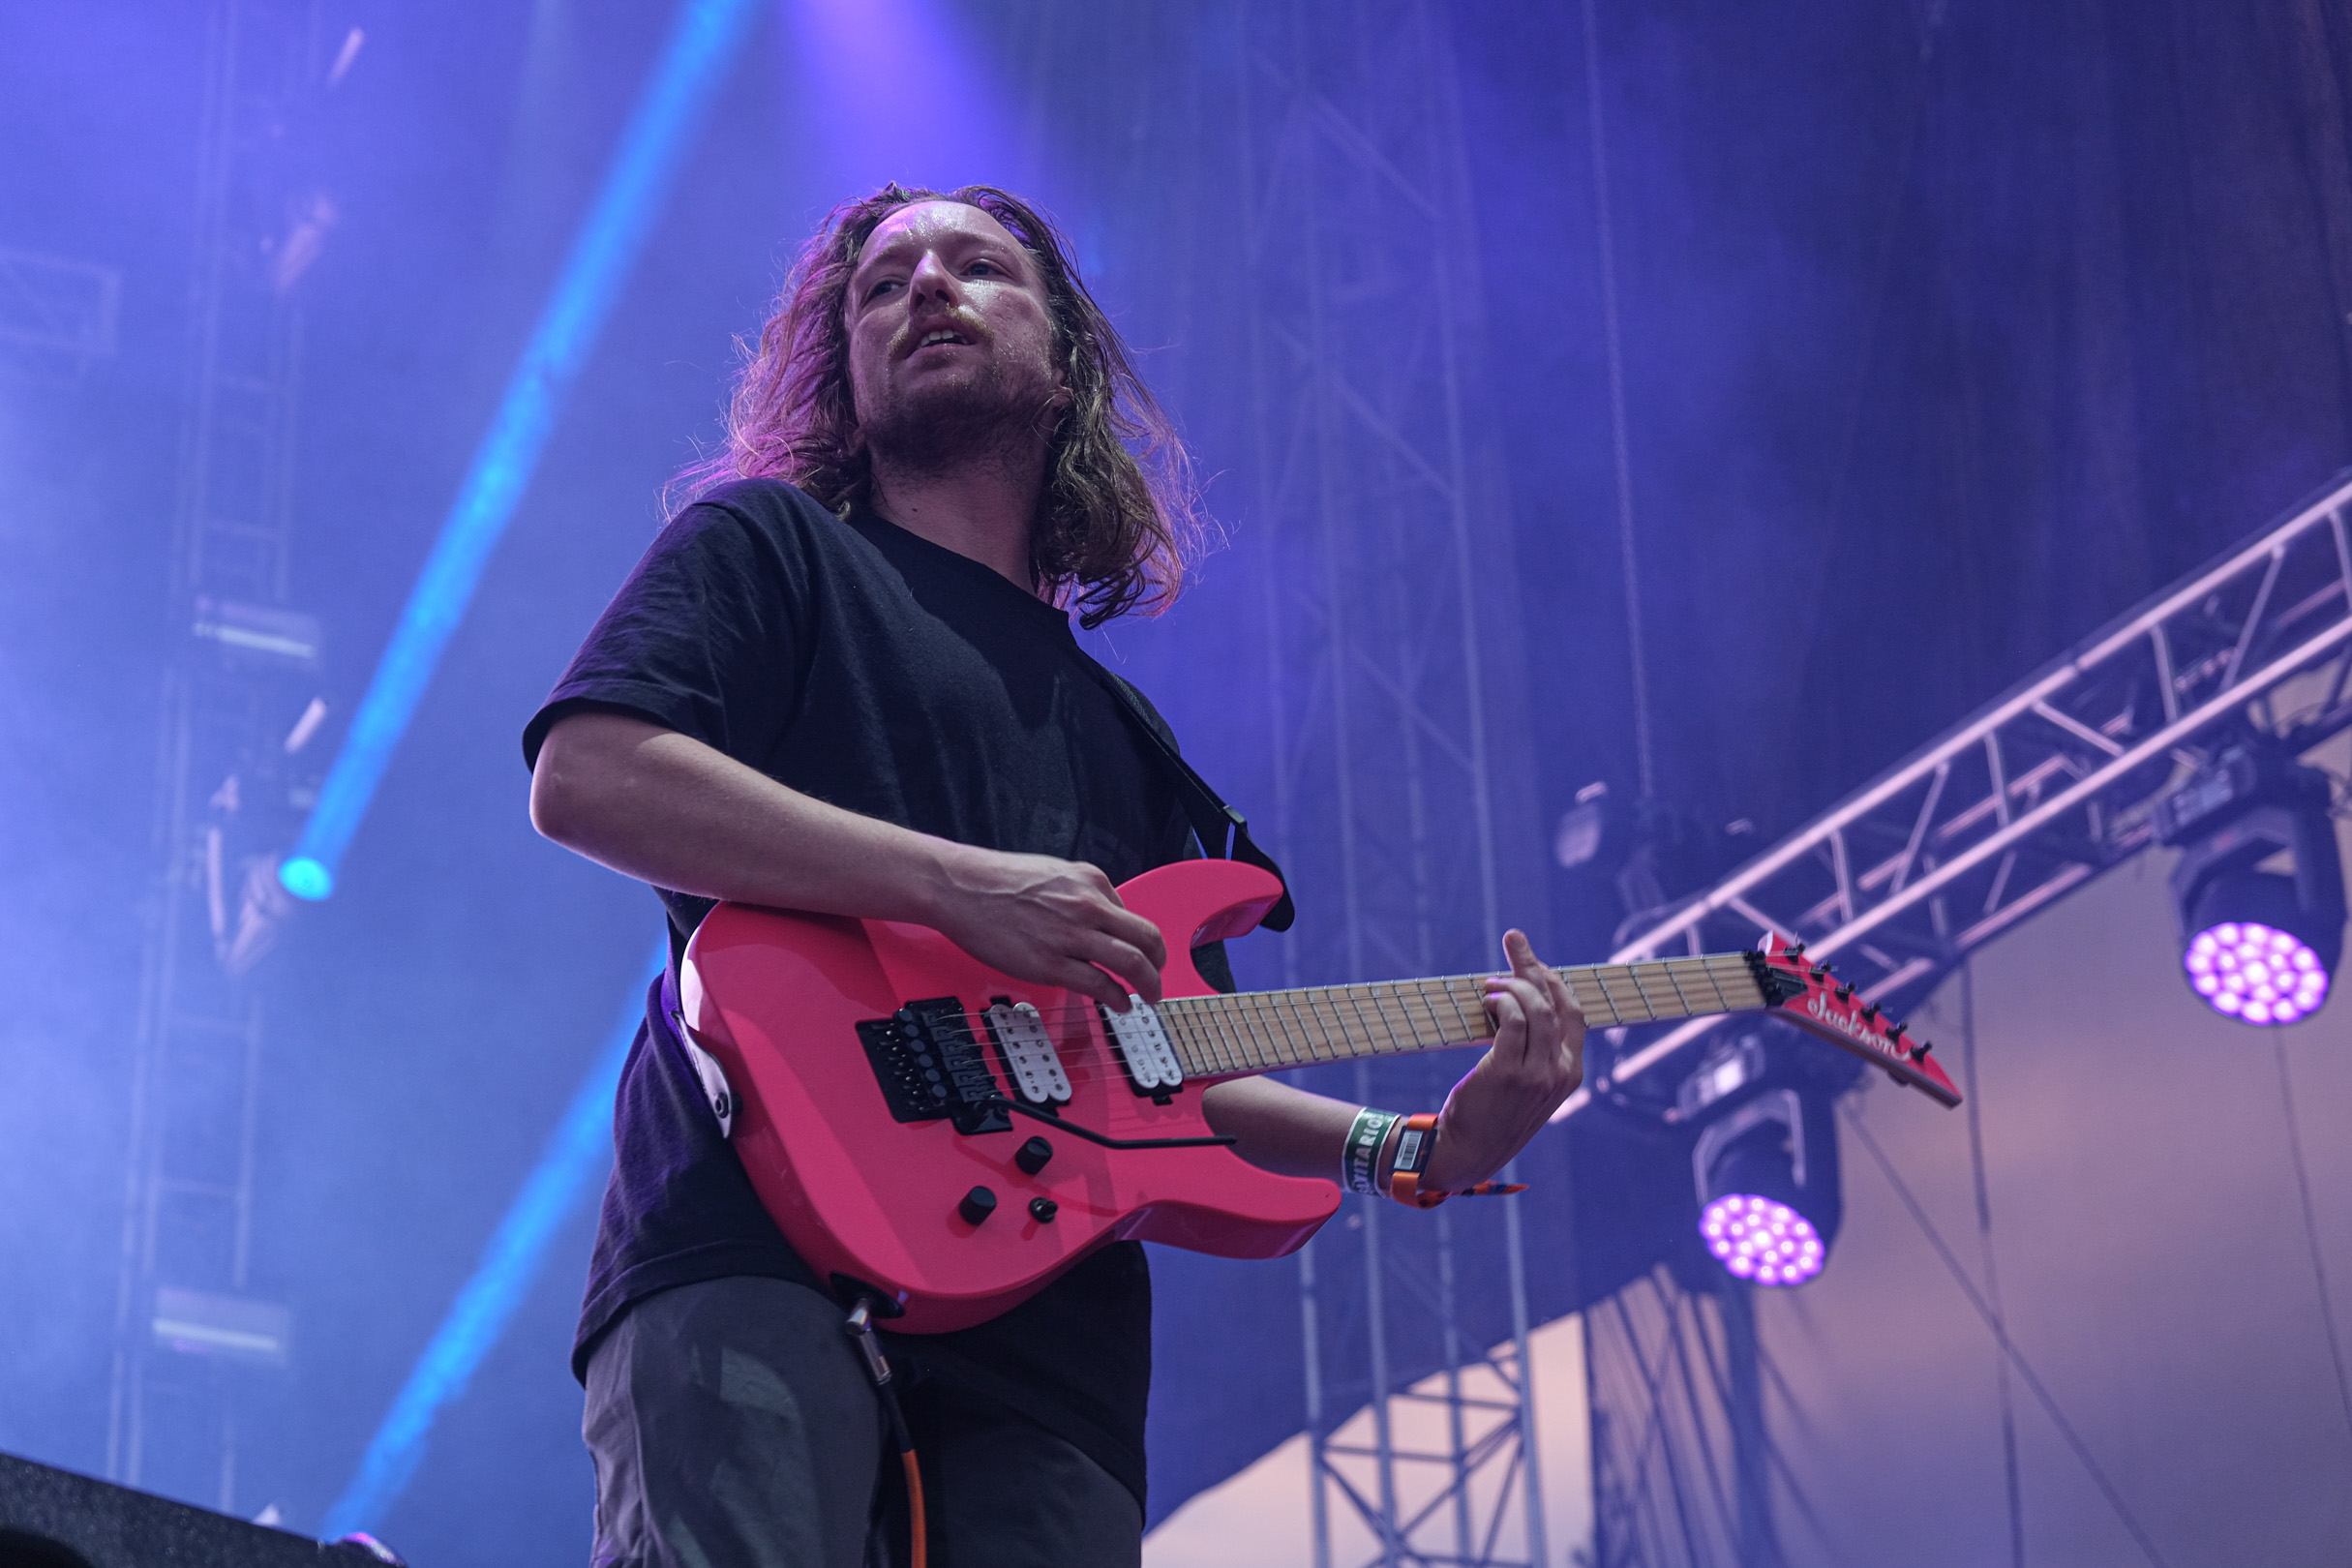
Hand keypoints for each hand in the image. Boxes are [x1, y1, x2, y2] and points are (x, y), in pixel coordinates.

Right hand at [924, 844, 1168, 1009]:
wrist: (960, 888)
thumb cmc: (999, 880)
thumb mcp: (1055, 873)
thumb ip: (1083, 894)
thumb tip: (1104, 919)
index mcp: (1091, 881)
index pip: (1134, 916)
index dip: (1143, 942)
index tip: (1145, 957)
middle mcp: (1088, 906)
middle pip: (1147, 940)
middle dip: (1160, 965)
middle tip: (1158, 980)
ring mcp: (1071, 936)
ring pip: (1131, 964)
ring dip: (1148, 986)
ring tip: (1148, 997)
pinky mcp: (1051, 964)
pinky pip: (1099, 986)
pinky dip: (1117, 999)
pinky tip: (1119, 1004)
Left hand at [1421, 930, 1584, 1191]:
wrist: (1468, 1155)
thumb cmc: (1494, 1117)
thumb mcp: (1530, 1090)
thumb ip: (1537, 1055)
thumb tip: (1521, 1004)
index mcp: (1571, 1075)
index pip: (1574, 1015)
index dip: (1556, 982)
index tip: (1535, 962)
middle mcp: (1560, 1073)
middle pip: (1555, 1003)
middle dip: (1534, 965)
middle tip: (1513, 940)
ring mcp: (1536, 1074)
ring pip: (1535, 1009)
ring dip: (1512, 983)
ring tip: (1490, 981)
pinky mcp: (1507, 1072)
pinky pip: (1510, 1021)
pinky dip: (1500, 1001)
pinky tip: (1487, 998)